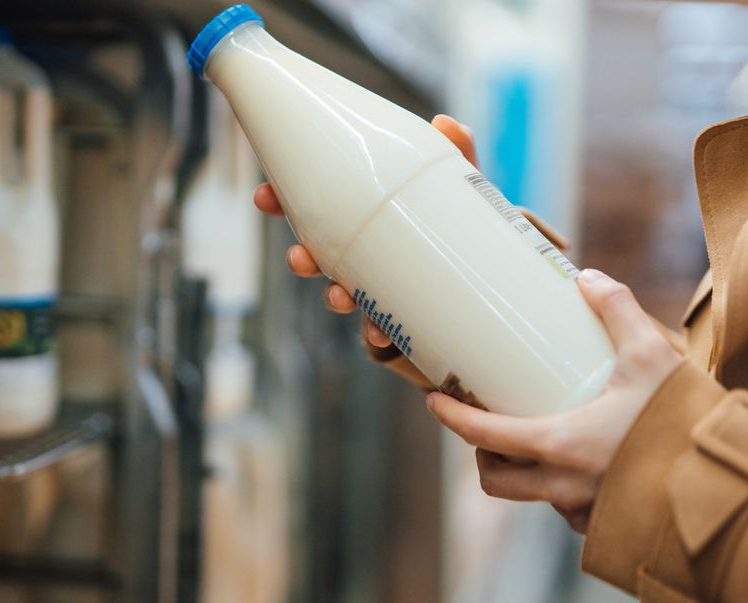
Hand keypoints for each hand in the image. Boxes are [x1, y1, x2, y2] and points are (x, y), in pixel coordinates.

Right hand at [253, 114, 478, 351]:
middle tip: (300, 257)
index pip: (313, 207)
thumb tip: (447, 123)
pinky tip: (381, 332)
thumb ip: (456, 155)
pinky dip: (376, 332)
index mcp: (365, 218)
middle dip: (302, 258)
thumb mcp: (460, 189)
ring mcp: (376, 290)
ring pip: (341, 295)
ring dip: (333, 297)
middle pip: (318, 256)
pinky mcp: (398, 320)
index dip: (282, 203)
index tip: (263, 196)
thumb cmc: (461, 228)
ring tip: (339, 297)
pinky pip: (379, 330)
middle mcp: (363, 255)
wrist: (484, 284)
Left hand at [426, 269, 682, 533]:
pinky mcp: (609, 527)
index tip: (434, 401)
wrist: (733, 485)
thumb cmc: (688, 422)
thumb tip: (586, 278)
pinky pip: (569, 511)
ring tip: (538, 440)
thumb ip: (618, 311)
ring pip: (533, 497)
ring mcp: (585, 512)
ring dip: (526, 473)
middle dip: (483, 456)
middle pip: (496, 480)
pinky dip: (563, 489)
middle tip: (487, 428)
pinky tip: (583, 465)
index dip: (452, 418)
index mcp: (560, 445)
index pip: (483, 436)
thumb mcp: (652, 356)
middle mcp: (563, 487)